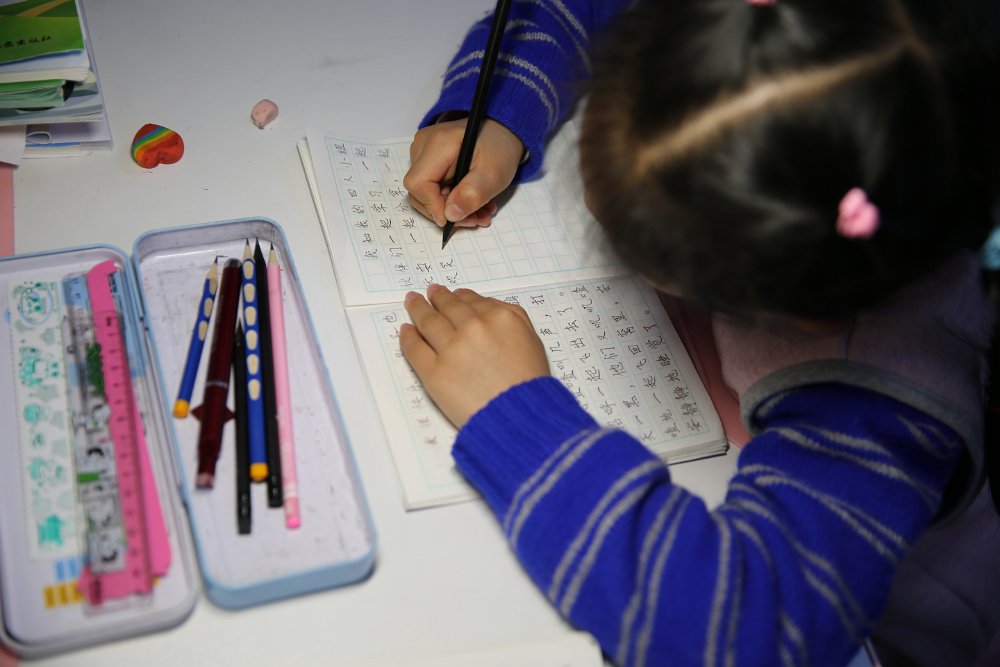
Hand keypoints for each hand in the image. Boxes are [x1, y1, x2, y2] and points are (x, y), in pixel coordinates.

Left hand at [400, 284, 549, 427]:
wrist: (521, 419)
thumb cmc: (530, 387)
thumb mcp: (533, 342)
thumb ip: (513, 319)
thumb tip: (486, 308)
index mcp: (500, 318)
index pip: (473, 301)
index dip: (460, 296)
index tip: (452, 294)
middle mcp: (474, 328)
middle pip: (449, 307)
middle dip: (437, 298)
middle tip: (429, 293)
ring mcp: (452, 350)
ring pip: (428, 322)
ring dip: (418, 308)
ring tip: (412, 301)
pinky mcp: (435, 373)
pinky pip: (415, 349)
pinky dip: (408, 337)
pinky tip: (406, 330)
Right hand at [404, 117, 523, 227]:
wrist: (502, 132)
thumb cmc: (499, 148)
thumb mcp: (494, 174)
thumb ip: (473, 194)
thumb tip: (450, 215)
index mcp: (438, 144)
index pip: (418, 183)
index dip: (433, 206)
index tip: (455, 218)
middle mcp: (423, 146)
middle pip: (419, 192)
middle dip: (446, 212)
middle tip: (476, 219)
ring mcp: (422, 154)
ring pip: (425, 195)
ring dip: (452, 211)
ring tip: (479, 212)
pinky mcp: (427, 162)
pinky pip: (431, 190)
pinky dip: (452, 202)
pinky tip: (472, 203)